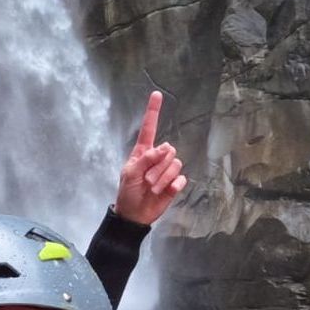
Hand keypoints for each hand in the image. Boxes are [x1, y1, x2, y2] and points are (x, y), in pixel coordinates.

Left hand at [114, 91, 186, 225]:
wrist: (134, 215)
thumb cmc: (128, 193)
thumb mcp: (130, 174)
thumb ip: (146, 159)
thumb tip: (164, 148)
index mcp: (143, 152)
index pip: (149, 128)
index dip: (153, 111)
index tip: (156, 94)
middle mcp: (157, 158)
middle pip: (168, 150)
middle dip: (157, 167)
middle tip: (146, 180)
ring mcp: (167, 171)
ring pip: (175, 164)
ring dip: (162, 179)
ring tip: (152, 188)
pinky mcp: (175, 183)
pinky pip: (180, 179)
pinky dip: (172, 187)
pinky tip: (164, 192)